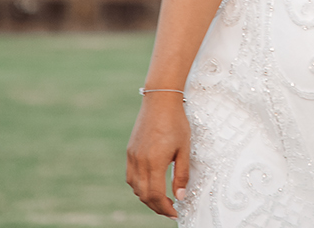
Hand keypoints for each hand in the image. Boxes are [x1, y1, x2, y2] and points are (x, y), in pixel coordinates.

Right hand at [126, 93, 191, 217]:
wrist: (160, 100)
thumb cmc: (176, 122)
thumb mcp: (184, 149)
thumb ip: (181, 174)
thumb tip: (181, 196)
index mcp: (154, 162)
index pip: (155, 195)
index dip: (165, 208)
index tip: (175, 212)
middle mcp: (140, 161)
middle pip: (143, 195)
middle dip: (156, 206)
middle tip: (170, 209)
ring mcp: (132, 157)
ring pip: (135, 188)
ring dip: (147, 197)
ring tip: (162, 199)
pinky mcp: (130, 152)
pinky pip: (131, 176)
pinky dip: (139, 186)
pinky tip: (151, 185)